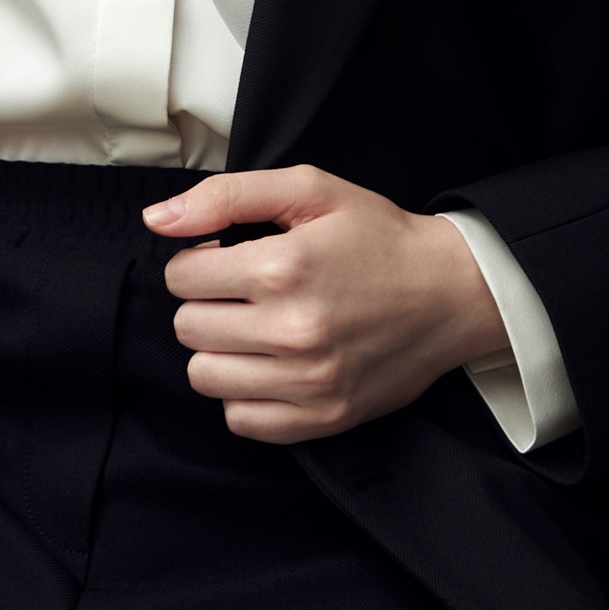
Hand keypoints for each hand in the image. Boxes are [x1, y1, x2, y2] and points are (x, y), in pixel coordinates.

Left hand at [144, 165, 508, 443]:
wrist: (451, 292)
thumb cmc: (379, 237)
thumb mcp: (310, 189)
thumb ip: (226, 196)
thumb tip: (157, 219)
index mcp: (284, 269)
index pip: (181, 277)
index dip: (200, 261)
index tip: (230, 258)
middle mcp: (292, 331)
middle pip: (188, 327)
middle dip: (207, 303)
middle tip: (246, 292)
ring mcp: (308, 382)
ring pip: (205, 376)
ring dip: (221, 349)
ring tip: (256, 327)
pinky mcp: (323, 417)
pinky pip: (240, 419)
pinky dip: (245, 393)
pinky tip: (271, 364)